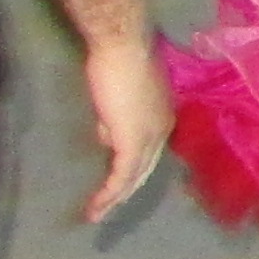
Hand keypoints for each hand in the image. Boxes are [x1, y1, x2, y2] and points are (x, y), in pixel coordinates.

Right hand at [81, 35, 171, 221]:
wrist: (121, 46)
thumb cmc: (117, 60)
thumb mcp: (118, 93)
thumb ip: (114, 117)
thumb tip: (106, 134)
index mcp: (163, 115)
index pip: (148, 149)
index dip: (131, 166)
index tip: (112, 177)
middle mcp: (163, 128)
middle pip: (145, 168)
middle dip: (125, 189)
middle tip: (106, 206)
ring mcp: (151, 137)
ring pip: (134, 177)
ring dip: (114, 198)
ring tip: (97, 213)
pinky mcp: (134, 142)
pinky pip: (122, 176)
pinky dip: (109, 194)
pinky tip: (96, 206)